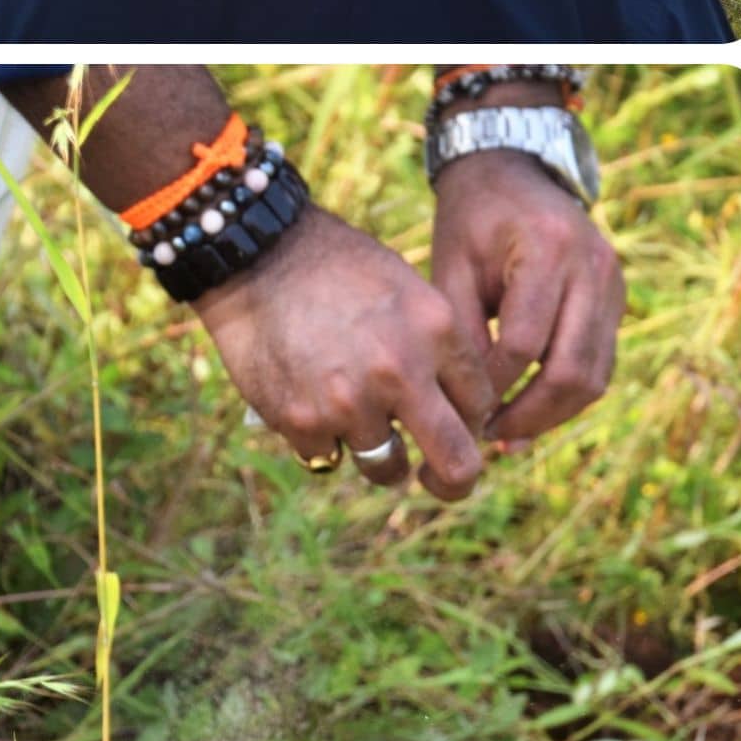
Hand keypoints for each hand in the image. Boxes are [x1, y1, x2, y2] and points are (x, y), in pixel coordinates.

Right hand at [195, 204, 492, 500]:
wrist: (259, 258)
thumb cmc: (338, 269)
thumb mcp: (407, 289)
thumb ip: (436, 345)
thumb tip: (461, 407)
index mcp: (436, 330)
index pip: (480, 403)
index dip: (471, 420)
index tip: (456, 423)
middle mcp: (400, 370)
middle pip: (456, 461)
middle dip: (456, 481)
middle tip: (444, 481)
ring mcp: (350, 401)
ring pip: (387, 467)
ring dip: (381, 458)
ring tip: (363, 428)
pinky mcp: (302, 421)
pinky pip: (329, 459)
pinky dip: (325, 442)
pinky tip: (313, 404)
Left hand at [430, 149, 624, 447]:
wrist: (514, 170)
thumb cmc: (472, 217)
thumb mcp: (453, 265)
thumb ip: (463, 333)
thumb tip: (469, 409)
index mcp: (549, 250)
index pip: (525, 343)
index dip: (493, 388)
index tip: (460, 414)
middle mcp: (592, 268)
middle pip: (572, 369)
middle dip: (530, 416)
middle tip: (489, 440)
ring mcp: (612, 283)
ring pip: (594, 375)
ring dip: (553, 413)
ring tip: (509, 435)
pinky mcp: (616, 298)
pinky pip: (600, 361)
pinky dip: (567, 393)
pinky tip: (532, 411)